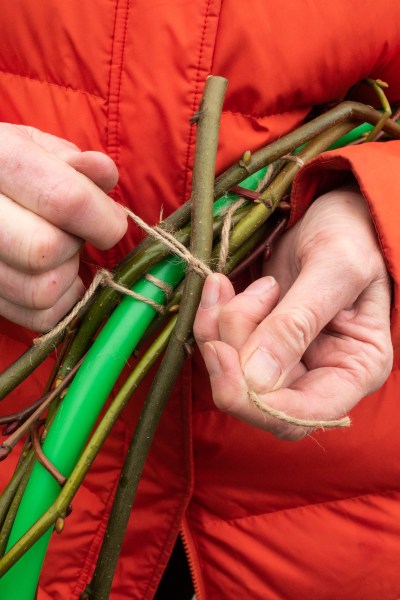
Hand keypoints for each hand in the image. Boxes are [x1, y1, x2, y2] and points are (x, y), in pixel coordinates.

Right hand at [0, 124, 126, 330]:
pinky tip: (55, 278)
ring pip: (41, 291)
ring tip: (61, 255)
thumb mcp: (40, 150)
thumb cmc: (13, 168)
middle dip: (75, 247)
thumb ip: (75, 162)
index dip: (102, 219)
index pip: (64, 200)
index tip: (111, 222)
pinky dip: (60, 305)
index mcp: (0, 158)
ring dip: (68, 278)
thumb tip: (104, 172)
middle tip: (74, 235)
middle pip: (46, 250)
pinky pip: (37, 318)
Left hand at [193, 187, 392, 439]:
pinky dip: (211, 317)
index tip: (224, 352)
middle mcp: (317, 374)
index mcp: (353, 370)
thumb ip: (297, 323)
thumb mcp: (334, 269)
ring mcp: (284, 358)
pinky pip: (220, 345)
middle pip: (257, 397)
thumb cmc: (353, 234)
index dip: (254, 400)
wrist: (335, 213)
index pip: (300, 418)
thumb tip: (254, 379)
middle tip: (236, 298)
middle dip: (232, 351)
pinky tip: (219, 285)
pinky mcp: (257, 339)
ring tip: (232, 283)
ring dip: (219, 326)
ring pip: (231, 372)